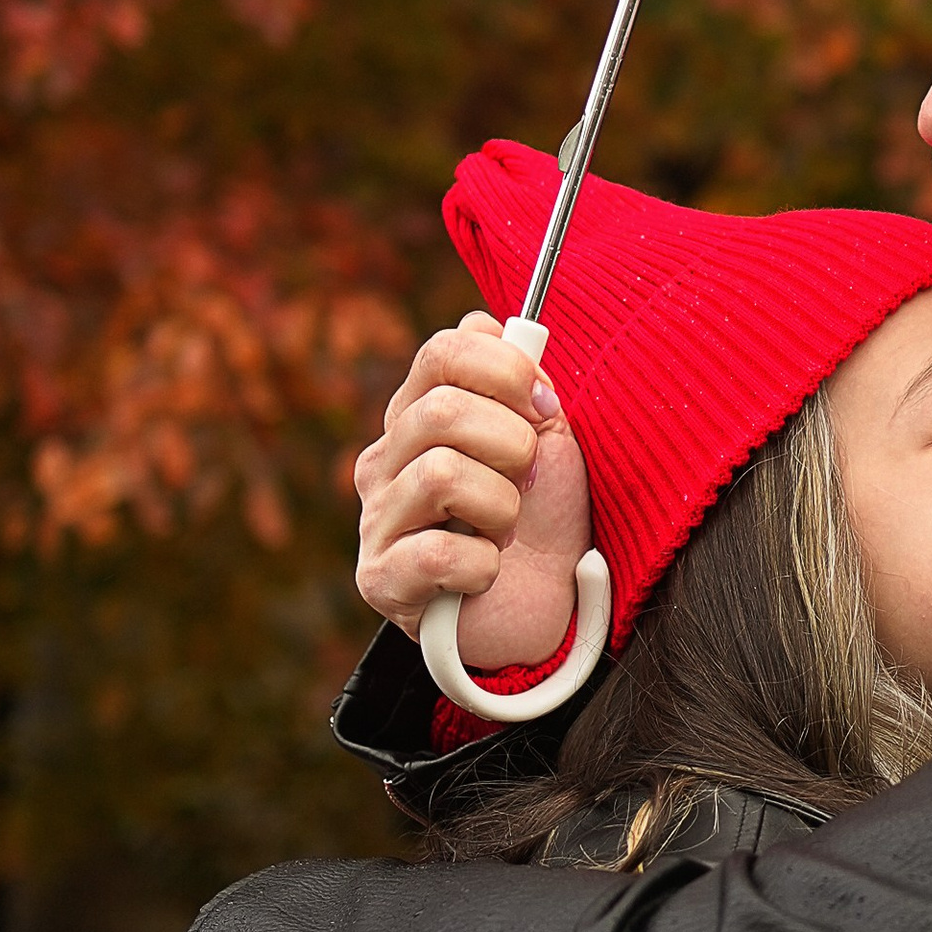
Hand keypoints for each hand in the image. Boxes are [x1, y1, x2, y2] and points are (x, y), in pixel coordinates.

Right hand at [352, 316, 595, 662]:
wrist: (555, 607)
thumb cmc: (546, 519)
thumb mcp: (546, 436)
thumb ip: (520, 379)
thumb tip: (490, 324)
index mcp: (419, 415)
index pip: (443, 352)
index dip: (506, 368)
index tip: (545, 407)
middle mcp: (385, 461)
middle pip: (442, 411)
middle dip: (513, 445)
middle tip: (528, 481)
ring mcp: (376, 521)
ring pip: (441, 476)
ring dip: (501, 507)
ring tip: (506, 531)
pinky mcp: (382, 581)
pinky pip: (438, 554)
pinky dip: (484, 565)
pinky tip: (486, 573)